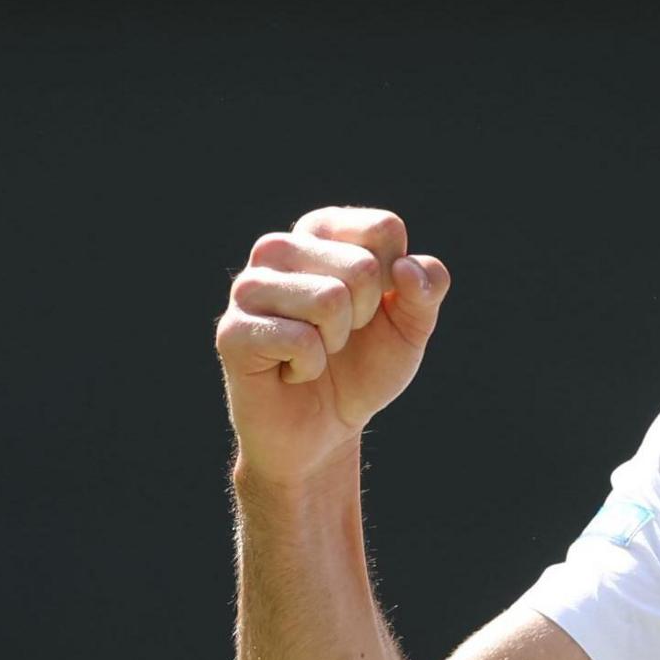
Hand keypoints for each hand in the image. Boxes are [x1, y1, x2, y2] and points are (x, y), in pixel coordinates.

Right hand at [215, 207, 450, 484]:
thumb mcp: (412, 326)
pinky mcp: (233, 331)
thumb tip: (407, 267)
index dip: (397, 279)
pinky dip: (311, 367)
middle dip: (365, 316)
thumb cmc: (364, 366)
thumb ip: (427, 288)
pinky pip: (300, 340)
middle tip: (339, 336)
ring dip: (335, 341)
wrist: (324, 431)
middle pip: (361, 266)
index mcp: (320, 231)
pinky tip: (290, 372)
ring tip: (314, 350)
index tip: (373, 306)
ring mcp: (249, 288)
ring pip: (329, 299)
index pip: (383, 228)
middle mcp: (279, 248)